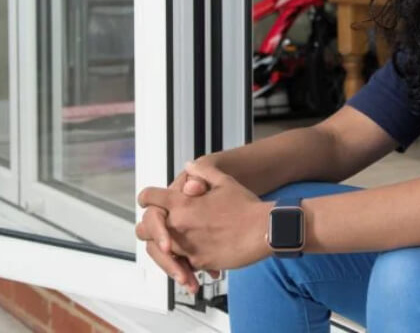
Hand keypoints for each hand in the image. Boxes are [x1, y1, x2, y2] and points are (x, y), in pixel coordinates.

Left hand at [138, 161, 272, 272]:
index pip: (149, 197)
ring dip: (165, 246)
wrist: (264, 230)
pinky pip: (181, 264)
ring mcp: (186, 246)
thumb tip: (189, 166)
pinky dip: (184, 263)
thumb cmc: (246, 205)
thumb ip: (202, 173)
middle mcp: (179, 224)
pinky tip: (194, 259)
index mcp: (183, 202)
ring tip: (175, 245)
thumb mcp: (225, 182)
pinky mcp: (198, 262)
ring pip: (159, 251)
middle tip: (158, 227)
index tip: (149, 201)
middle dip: (150, 227)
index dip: (147, 197)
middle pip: (144, 229)